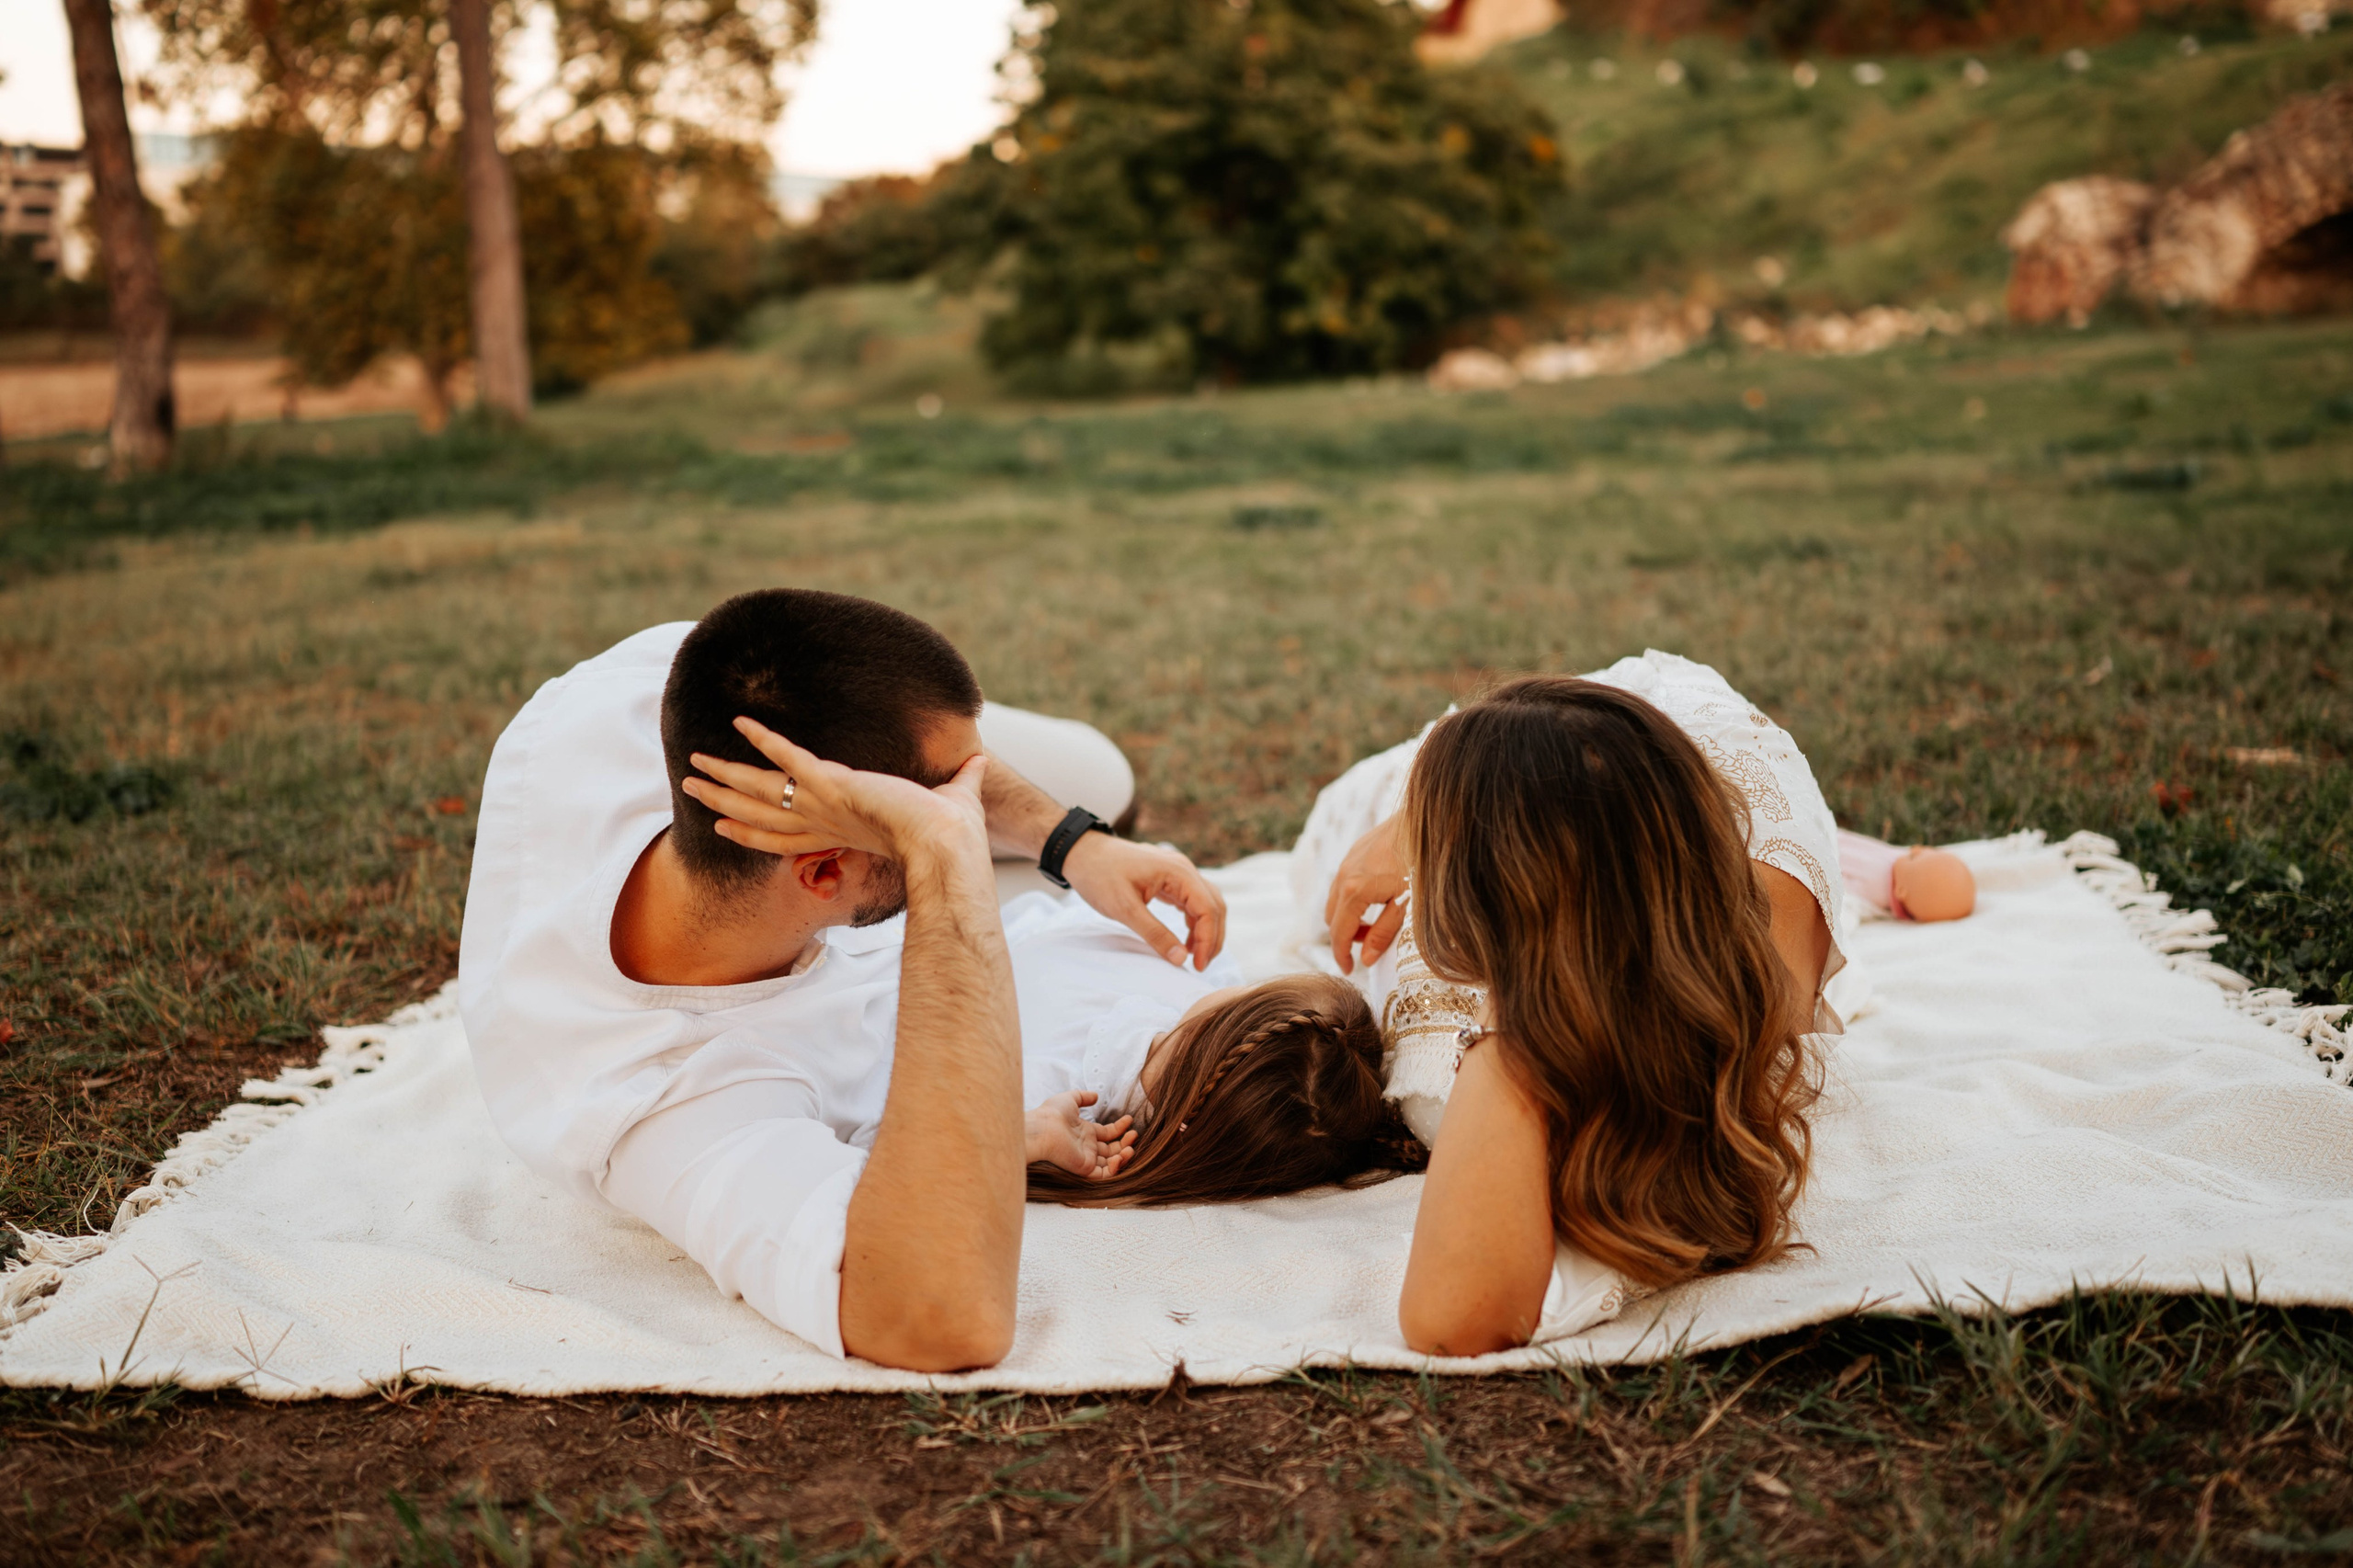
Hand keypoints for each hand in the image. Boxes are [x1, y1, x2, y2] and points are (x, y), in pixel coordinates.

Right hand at [681, 716, 985, 862]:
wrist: (948, 844)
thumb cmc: (952, 835)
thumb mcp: (954, 800)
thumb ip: (962, 779)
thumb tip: (980, 760)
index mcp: (840, 832)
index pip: (786, 835)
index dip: (751, 830)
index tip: (723, 824)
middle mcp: (823, 822)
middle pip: (758, 814)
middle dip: (722, 801)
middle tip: (690, 788)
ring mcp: (823, 804)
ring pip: (760, 790)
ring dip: (725, 775)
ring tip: (692, 766)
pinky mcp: (832, 783)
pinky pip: (789, 756)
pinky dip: (765, 738)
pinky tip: (742, 720)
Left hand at [1025, 1091, 1136, 1179]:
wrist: (1042, 1129)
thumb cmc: (1052, 1114)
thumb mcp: (1070, 1099)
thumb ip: (1083, 1097)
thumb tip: (1096, 1096)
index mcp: (1085, 1132)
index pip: (1107, 1133)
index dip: (1120, 1128)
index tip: (1129, 1120)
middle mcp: (1087, 1147)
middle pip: (1112, 1149)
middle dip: (1125, 1143)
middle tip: (1134, 1134)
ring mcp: (1086, 1158)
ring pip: (1111, 1163)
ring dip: (1124, 1156)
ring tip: (1131, 1147)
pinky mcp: (1085, 1168)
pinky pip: (1104, 1174)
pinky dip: (1115, 1169)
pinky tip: (1119, 1156)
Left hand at [1062, 832, 1227, 969]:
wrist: (1081, 852)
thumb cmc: (1099, 875)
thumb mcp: (1125, 909)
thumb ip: (1154, 934)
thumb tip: (1180, 959)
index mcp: (1178, 872)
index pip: (1208, 909)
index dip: (1208, 940)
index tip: (1198, 966)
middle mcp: (1184, 869)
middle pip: (1214, 906)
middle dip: (1212, 937)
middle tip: (1201, 965)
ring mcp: (1177, 872)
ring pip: (1206, 903)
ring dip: (1206, 930)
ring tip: (1194, 956)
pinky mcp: (1169, 878)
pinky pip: (1192, 900)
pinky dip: (1195, 921)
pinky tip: (1186, 939)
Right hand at [1325, 813, 1407, 973]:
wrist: (1430, 820)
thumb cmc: (1422, 864)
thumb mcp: (1407, 906)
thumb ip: (1383, 934)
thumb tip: (1366, 959)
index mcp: (1354, 890)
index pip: (1339, 933)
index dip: (1341, 956)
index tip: (1349, 970)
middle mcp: (1344, 874)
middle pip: (1332, 917)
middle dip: (1346, 936)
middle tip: (1368, 947)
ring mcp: (1348, 859)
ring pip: (1336, 898)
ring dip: (1349, 917)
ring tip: (1375, 924)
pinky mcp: (1356, 850)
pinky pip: (1344, 881)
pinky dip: (1352, 898)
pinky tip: (1378, 898)